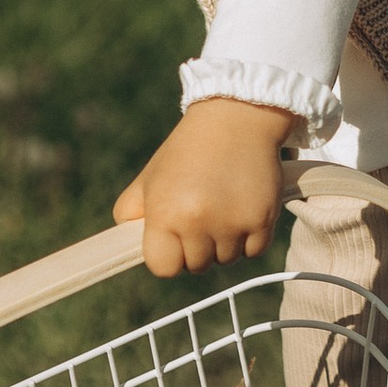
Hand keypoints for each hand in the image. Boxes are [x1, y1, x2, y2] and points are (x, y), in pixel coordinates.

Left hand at [115, 98, 296, 277]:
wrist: (237, 118)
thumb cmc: (188, 150)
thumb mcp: (150, 177)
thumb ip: (130, 212)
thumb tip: (126, 245)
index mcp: (164, 213)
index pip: (163, 268)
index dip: (168, 257)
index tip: (174, 242)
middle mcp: (197, 222)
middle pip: (196, 266)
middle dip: (198, 248)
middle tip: (202, 217)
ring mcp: (232, 223)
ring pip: (227, 260)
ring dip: (225, 243)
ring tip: (224, 208)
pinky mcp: (262, 220)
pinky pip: (254, 251)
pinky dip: (250, 238)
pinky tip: (243, 210)